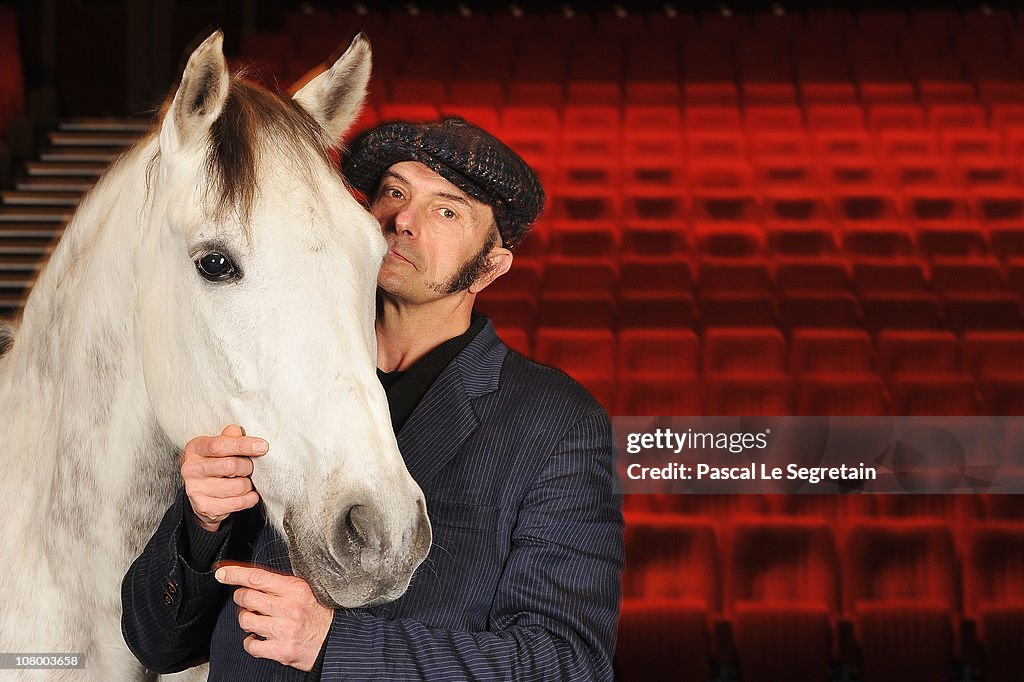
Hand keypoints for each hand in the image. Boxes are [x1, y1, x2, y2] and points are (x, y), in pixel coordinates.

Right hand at [181, 424, 267, 531]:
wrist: (201, 493)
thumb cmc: (215, 463)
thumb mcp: (219, 447)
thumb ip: (229, 438)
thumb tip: (238, 431)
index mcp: (195, 448)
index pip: (219, 445)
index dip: (243, 445)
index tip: (262, 446)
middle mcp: (191, 469)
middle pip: (231, 466)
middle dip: (248, 467)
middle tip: (249, 468)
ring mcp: (195, 490)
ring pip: (238, 486)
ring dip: (248, 484)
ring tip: (245, 481)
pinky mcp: (204, 506)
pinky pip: (237, 503)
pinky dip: (249, 498)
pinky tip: (248, 494)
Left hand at [215, 563, 333, 671]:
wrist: (336, 640)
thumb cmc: (321, 614)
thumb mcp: (305, 590)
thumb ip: (281, 585)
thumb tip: (251, 578)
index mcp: (296, 589)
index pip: (257, 577)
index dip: (235, 574)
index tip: (222, 573)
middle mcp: (289, 608)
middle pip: (246, 597)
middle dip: (241, 597)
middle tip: (247, 599)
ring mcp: (284, 630)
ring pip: (245, 620)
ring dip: (247, 618)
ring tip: (258, 619)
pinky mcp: (281, 650)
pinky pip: (251, 645)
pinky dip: (250, 641)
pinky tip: (258, 637)